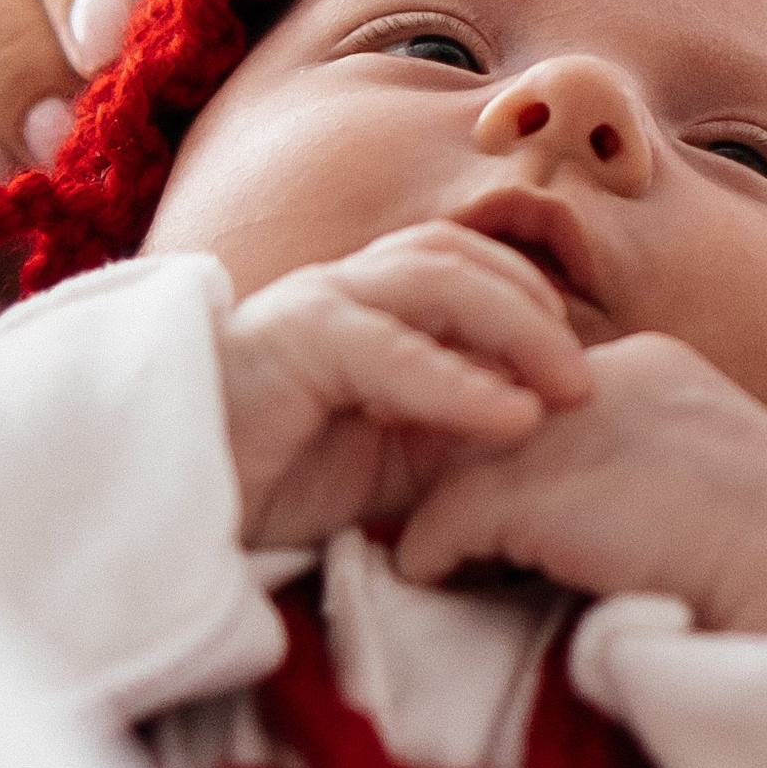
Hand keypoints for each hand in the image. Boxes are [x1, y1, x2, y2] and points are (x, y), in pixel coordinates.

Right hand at [218, 222, 593, 550]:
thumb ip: (460, 434)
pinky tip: (510, 416)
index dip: (537, 305)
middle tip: (592, 382)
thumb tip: (550, 431)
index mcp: (372, 305)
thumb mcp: (395, 461)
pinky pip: (388, 349)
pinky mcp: (290, 342)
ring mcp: (316, 305)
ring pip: (434, 278)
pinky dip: (458, 381)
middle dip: (539, 311)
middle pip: (462, 259)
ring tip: (566, 392)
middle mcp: (346, 289)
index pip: (472, 269)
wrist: (174, 508)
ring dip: (515, 328)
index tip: (590, 372)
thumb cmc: (277, 478)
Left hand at [394, 334, 766, 630]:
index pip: (549, 393)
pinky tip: (440, 589)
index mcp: (654, 366)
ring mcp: (564, 431)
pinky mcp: (534, 495)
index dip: (526, 453)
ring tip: (446, 565)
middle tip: (454, 535)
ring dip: (447, 520)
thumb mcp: (718, 477)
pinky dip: (433, 561)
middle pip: (492, 418)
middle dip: (471, 475)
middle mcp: (601, 377)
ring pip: (459, 467)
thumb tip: (604, 512)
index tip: (518, 506)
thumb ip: (652, 468)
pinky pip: (441, 526)